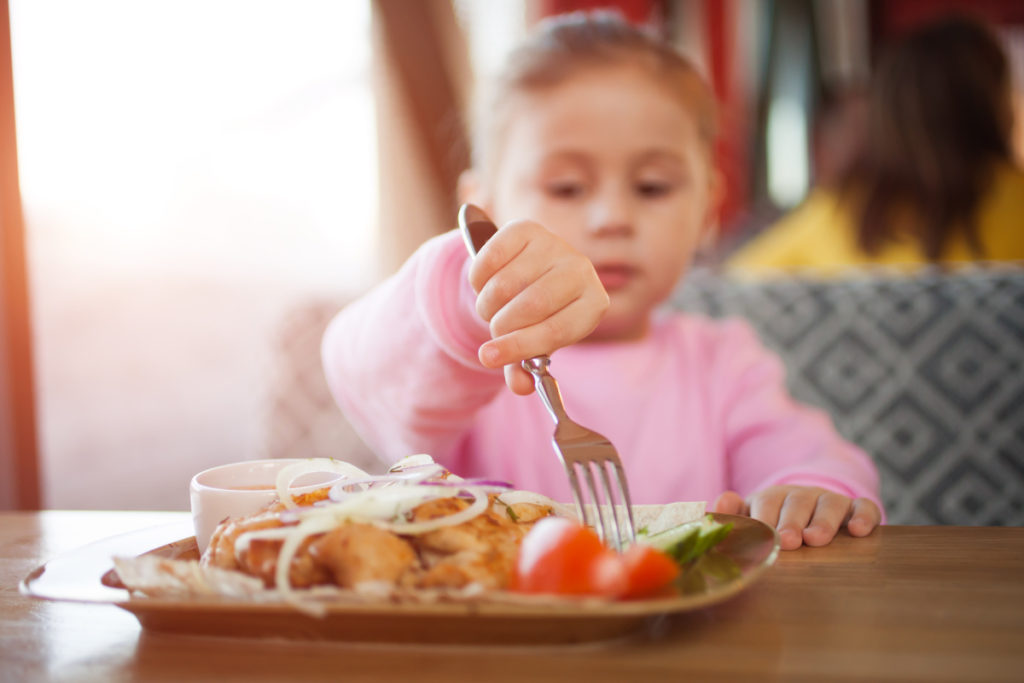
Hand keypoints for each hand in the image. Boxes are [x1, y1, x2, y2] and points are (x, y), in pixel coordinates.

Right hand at [468, 220, 608, 394]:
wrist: (530, 270)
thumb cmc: (538, 315)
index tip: (489, 358)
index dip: (519, 347)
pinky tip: (485, 283)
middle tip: (494, 330)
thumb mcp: (536, 341)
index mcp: (593, 304)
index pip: (555, 331)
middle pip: (531, 306)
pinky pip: (491, 257)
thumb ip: (526, 366)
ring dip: (487, 304)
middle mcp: (581, 269)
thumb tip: (520, 386)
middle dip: (502, 326)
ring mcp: (554, 245)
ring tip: (491, 309)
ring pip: (506, 284)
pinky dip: (478, 278)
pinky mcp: (526, 228)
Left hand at [713, 486, 879, 549]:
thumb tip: (719, 503)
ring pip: (829, 504)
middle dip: (791, 521)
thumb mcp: (754, 517)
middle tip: (788, 540)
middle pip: (796, 503)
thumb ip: (735, 513)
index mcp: (774, 497)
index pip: (767, 502)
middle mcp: (802, 495)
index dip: (765, 517)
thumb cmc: (776, 522)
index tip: (764, 534)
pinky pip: (863, 507)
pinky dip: (864, 516)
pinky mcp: (856, 508)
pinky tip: (858, 531)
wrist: (811, 513)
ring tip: (816, 538)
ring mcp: (830, 500)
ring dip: (823, 521)